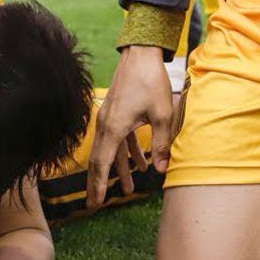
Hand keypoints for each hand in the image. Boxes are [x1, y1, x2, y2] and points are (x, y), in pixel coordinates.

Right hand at [88, 45, 171, 208]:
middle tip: (96, 205)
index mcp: (114, 128)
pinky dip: (126, 154)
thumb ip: (163, 144)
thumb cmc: (152, 82)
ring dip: (118, 170)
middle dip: (98, 183)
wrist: (141, 54)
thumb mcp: (163, 114)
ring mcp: (108, 120)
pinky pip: (117, 140)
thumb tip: (162, 171)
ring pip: (109, 152)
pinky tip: (140, 165)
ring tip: (128, 188)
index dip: (99, 184)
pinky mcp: (115, 114)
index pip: (103, 163)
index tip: (97, 201)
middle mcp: (106, 126)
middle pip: (99, 161)